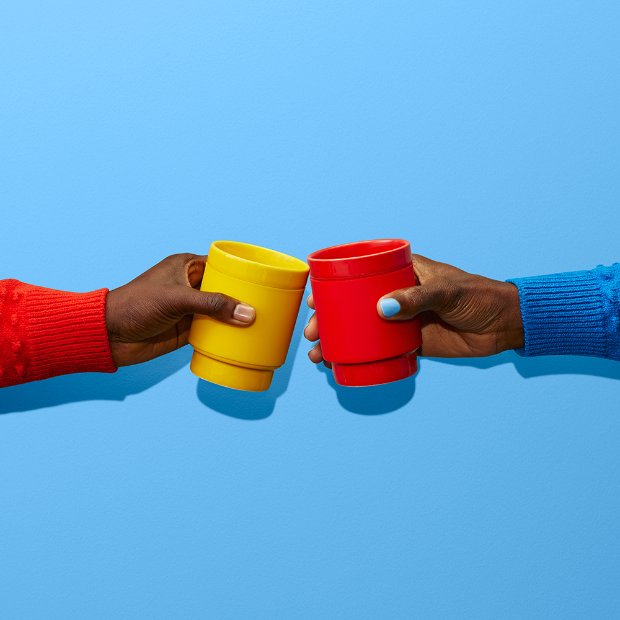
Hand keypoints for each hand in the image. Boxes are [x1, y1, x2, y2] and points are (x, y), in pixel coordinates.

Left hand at [106, 253, 254, 365]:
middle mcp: (190, 286)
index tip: (264, 279)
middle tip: (268, 305)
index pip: (221, 264)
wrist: (109, 335)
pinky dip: (226, 335)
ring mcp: (189, 309)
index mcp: (186, 267)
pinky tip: (243, 340)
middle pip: (225, 290)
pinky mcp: (187, 330)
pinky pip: (212, 332)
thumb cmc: (136, 305)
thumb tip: (248, 314)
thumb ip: (213, 305)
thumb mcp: (178, 299)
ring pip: (220, 312)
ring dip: (236, 318)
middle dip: (243, 298)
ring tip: (262, 323)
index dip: (241, 271)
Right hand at [304, 254, 522, 362]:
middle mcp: (396, 295)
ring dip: (340, 341)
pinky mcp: (410, 342)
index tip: (314, 299)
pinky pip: (380, 349)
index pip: (359, 274)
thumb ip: (416, 298)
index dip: (333, 285)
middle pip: (353, 306)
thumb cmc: (477, 296)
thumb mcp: (446, 291)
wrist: (504, 325)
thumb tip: (381, 310)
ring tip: (321, 356)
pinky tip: (344, 366)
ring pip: (362, 329)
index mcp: (401, 272)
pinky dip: (362, 357)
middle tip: (314, 334)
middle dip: (329, 320)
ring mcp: (401, 320)